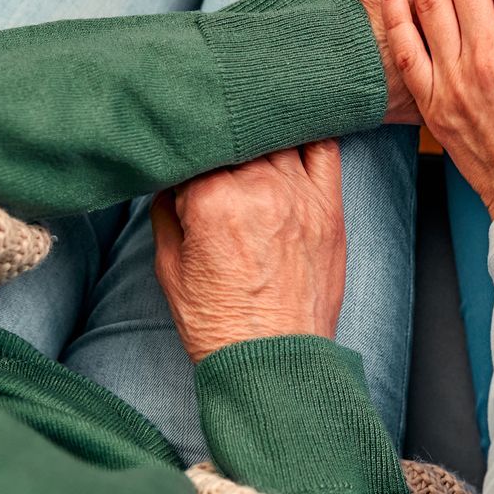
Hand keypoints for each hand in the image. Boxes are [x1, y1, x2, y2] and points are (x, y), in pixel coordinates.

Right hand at [151, 141, 345, 361]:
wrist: (273, 361)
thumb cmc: (220, 323)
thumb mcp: (169, 268)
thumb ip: (164, 211)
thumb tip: (170, 179)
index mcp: (212, 200)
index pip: (196, 147)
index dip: (185, 150)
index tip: (181, 153)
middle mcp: (259, 188)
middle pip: (236, 135)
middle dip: (219, 139)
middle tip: (212, 148)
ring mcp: (299, 194)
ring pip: (277, 133)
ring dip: (259, 132)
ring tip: (246, 137)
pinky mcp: (329, 207)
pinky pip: (324, 148)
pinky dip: (308, 133)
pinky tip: (293, 132)